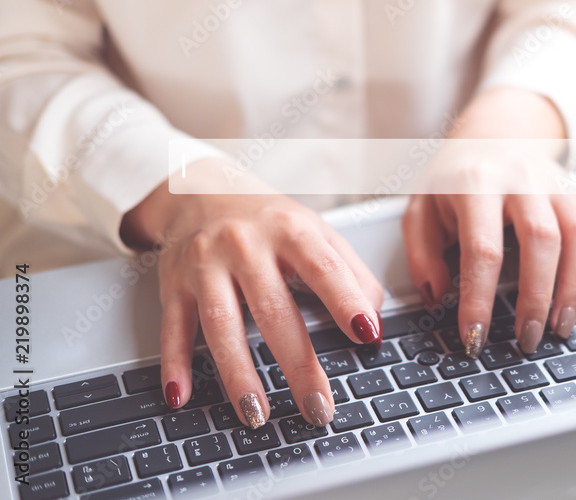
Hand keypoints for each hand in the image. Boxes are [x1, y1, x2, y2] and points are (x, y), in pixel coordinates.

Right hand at [121, 159, 382, 428]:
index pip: (323, 267)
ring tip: (257, 414)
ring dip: (238, 373)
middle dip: (298, 364)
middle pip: (273, 309)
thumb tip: (374, 320)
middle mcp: (245, 245)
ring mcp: (206, 264)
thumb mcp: (317, 231)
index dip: (346, 300)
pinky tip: (180, 395)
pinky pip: (173, 328)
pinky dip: (175, 364)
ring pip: (221, 324)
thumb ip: (350, 271)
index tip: (366, 334)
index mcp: (290, 229)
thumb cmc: (269, 219)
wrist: (201, 190)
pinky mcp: (174, 283)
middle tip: (318, 407)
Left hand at [402, 149, 575, 357]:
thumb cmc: (454, 180)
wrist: (493, 136)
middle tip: (527, 339)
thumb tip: (436, 298)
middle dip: (536, 297)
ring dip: (574, 288)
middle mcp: (522, 180)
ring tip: (560, 328)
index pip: (482, 248)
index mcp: (476, 184)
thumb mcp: (420, 209)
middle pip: (541, 240)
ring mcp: (557, 185)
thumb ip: (421, 255)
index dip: (479, 298)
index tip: (475, 338)